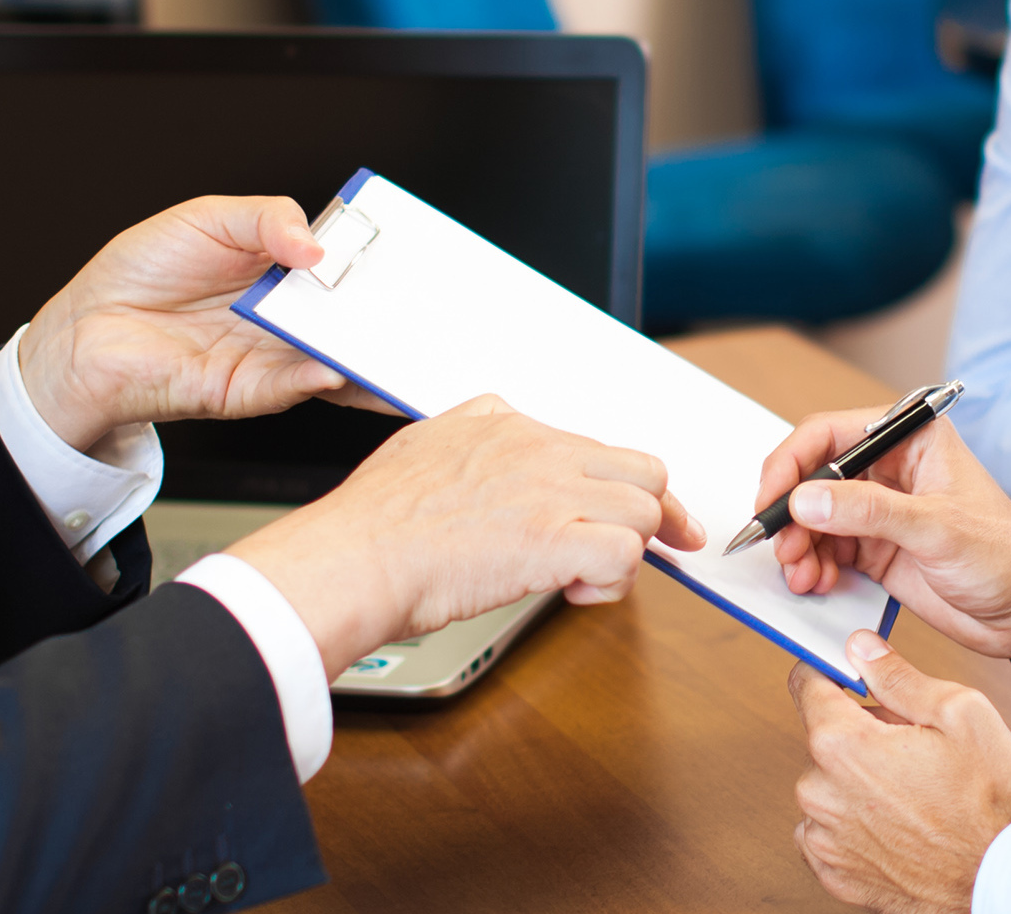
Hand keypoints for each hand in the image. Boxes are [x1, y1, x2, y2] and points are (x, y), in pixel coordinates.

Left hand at [18, 195, 387, 450]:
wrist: (85, 329)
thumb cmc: (139, 270)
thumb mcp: (207, 218)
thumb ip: (267, 220)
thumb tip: (317, 246)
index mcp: (280, 271)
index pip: (343, 271)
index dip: (377, 268)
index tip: (411, 263)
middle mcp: (283, 317)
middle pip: (349, 320)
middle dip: (388, 318)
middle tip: (424, 310)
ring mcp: (269, 356)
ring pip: (334, 359)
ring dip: (367, 358)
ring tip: (399, 349)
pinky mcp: (247, 391)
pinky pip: (292, 387)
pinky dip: (317, 378)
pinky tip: (334, 367)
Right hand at [231, 397, 703, 668]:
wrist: (355, 557)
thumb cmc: (377, 520)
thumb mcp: (426, 439)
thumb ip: (472, 423)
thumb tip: (495, 416)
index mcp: (513, 428)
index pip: (604, 450)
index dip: (629, 491)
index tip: (649, 519)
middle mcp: (540, 451)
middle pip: (645, 473)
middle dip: (655, 518)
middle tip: (655, 553)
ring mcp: (550, 493)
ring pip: (645, 513)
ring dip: (626, 554)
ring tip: (582, 579)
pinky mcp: (553, 540)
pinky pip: (625, 555)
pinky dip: (614, 583)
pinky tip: (576, 593)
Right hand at [760, 410, 1010, 666]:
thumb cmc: (1005, 556)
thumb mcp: (936, 528)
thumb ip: (868, 511)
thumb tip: (805, 498)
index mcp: (909, 439)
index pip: (828, 436)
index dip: (790, 465)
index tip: (770, 501)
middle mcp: (889, 469)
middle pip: (812, 479)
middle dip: (789, 514)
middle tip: (780, 549)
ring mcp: (880, 511)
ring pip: (813, 519)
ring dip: (798, 546)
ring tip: (800, 576)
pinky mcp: (875, 549)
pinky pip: (825, 551)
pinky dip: (812, 567)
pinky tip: (815, 584)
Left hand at [789, 634, 1010, 913]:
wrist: (1000, 878)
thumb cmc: (988, 803)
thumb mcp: (961, 714)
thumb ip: (898, 676)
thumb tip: (862, 648)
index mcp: (843, 745)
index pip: (807, 684)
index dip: (833, 673)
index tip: (851, 677)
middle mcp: (820, 791)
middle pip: (825, 739)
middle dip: (862, 735)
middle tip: (912, 749)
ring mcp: (823, 837)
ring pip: (829, 785)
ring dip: (859, 782)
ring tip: (912, 793)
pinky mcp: (832, 871)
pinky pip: (830, 830)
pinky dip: (857, 824)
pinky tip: (898, 825)